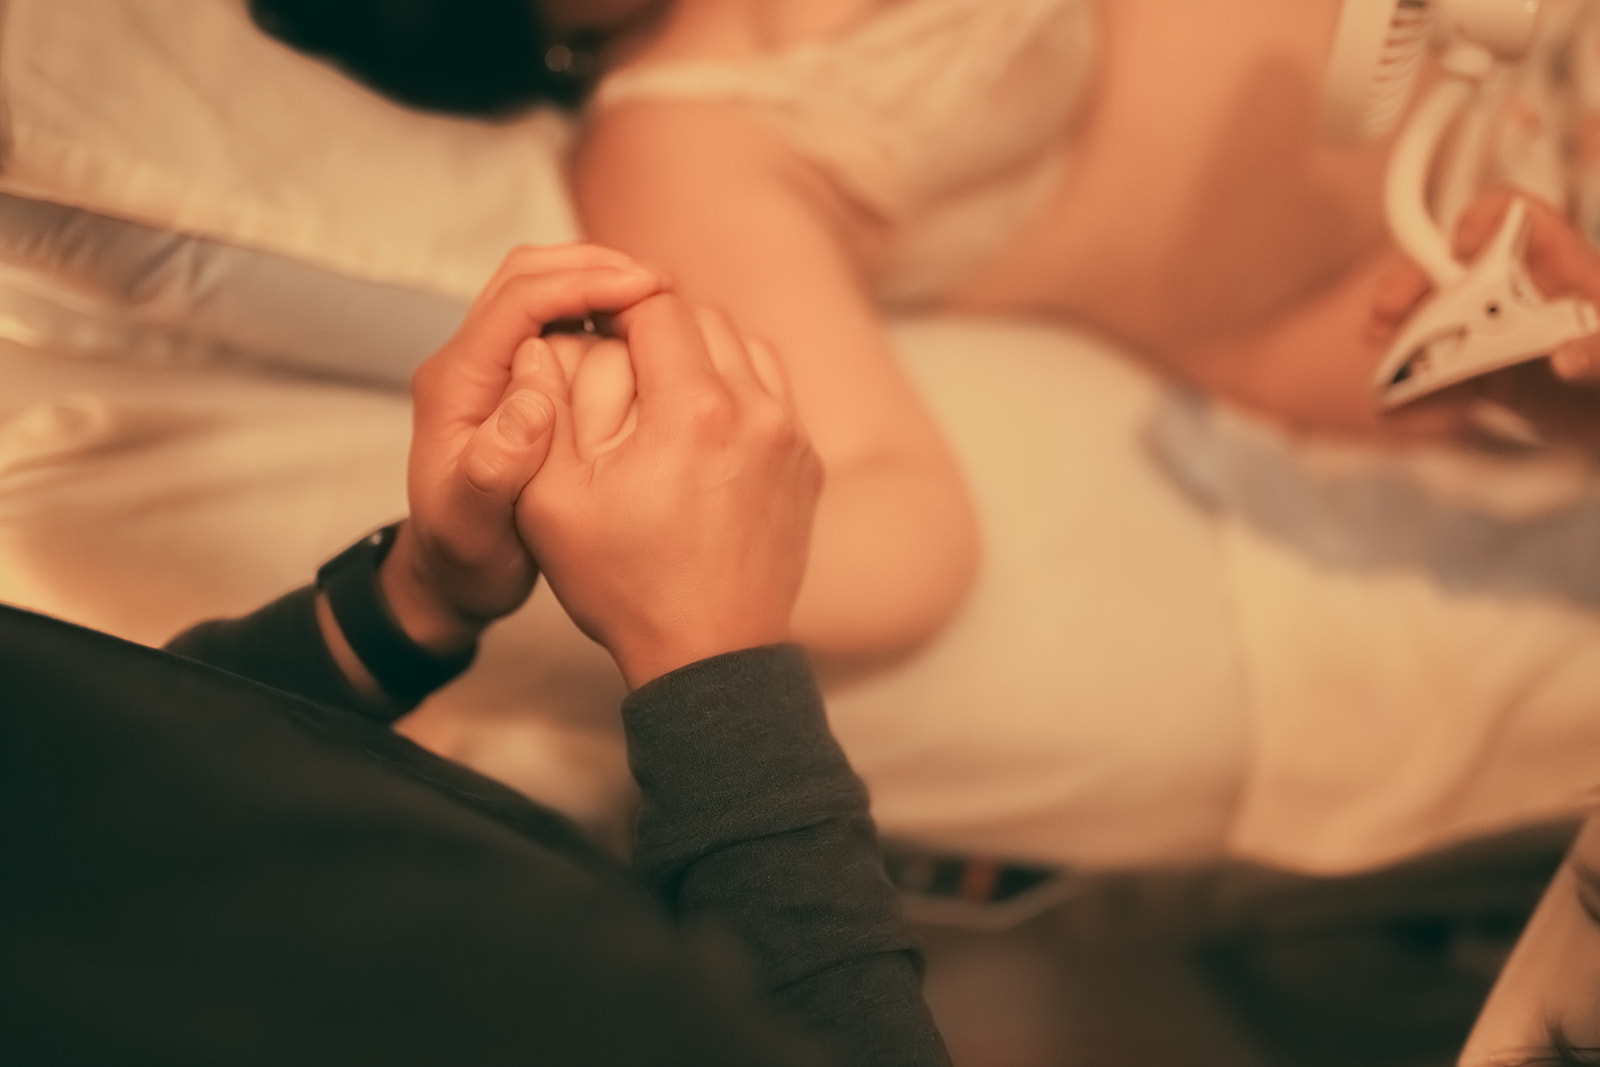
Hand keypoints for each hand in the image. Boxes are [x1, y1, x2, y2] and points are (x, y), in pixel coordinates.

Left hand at [382, 244, 666, 652]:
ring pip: (542, 289)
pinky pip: (557, 320)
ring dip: (599, 281)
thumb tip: (532, 402)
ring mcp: (491, 368)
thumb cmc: (464, 557)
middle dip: (596, 266)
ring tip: (662, 298)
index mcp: (454, 385)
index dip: (584, 284)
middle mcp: (467, 363)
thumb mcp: (473, 526)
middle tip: (663, 284)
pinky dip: (599, 309)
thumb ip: (494, 466)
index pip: (518, 301)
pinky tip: (643, 329)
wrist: (449, 576)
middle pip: (527, 275)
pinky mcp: (515, 379)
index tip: (646, 290)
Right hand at [513, 294, 822, 688]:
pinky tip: (701, 424)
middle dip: (656, 325)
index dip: (614, 306)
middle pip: (704, 317)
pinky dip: (738, 387)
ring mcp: (790, 435)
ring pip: (745, 346)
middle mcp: (754, 409)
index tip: (590, 326)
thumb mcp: (551, 500)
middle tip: (617, 356)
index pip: (656, 304)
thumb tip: (541, 341)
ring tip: (660, 389)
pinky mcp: (806, 462)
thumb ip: (543, 409)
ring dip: (702, 351)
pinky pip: (774, 391)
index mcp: (691, 408)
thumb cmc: (624, 583)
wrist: (709, 653)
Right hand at [1370, 190, 1599, 446]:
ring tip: (1379, 348)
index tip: (1462, 249)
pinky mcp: (1475, 372)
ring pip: (1429, 313)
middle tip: (1389, 309)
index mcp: (1559, 267)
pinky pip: (1431, 369)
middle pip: (1450, 264)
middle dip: (1409, 280)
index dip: (1483, 219)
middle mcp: (1515, 291)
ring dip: (1397, 328)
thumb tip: (1566, 359)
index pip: (1516, 217)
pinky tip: (1396, 400)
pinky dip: (1408, 383)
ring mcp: (1490, 330)